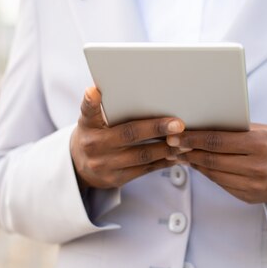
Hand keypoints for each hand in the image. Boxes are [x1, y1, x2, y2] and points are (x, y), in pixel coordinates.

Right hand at [70, 87, 189, 188]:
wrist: (80, 167)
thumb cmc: (93, 134)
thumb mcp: (90, 120)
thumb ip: (100, 108)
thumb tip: (109, 89)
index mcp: (88, 125)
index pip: (88, 110)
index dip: (91, 101)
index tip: (94, 90)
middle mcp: (95, 144)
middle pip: (128, 134)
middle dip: (156, 128)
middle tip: (178, 124)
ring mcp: (106, 164)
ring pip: (142, 155)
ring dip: (167, 148)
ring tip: (186, 141)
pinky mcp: (117, 178)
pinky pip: (146, 169)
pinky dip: (164, 161)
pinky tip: (178, 155)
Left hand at [167, 124, 266, 209]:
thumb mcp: (263, 130)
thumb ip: (235, 130)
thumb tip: (201, 126)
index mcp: (260, 145)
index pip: (217, 142)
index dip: (193, 139)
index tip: (175, 135)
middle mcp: (257, 167)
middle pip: (212, 159)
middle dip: (188, 151)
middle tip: (170, 144)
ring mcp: (254, 186)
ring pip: (213, 174)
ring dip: (194, 163)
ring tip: (179, 153)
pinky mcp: (250, 197)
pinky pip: (222, 184)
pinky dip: (207, 173)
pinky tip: (197, 164)